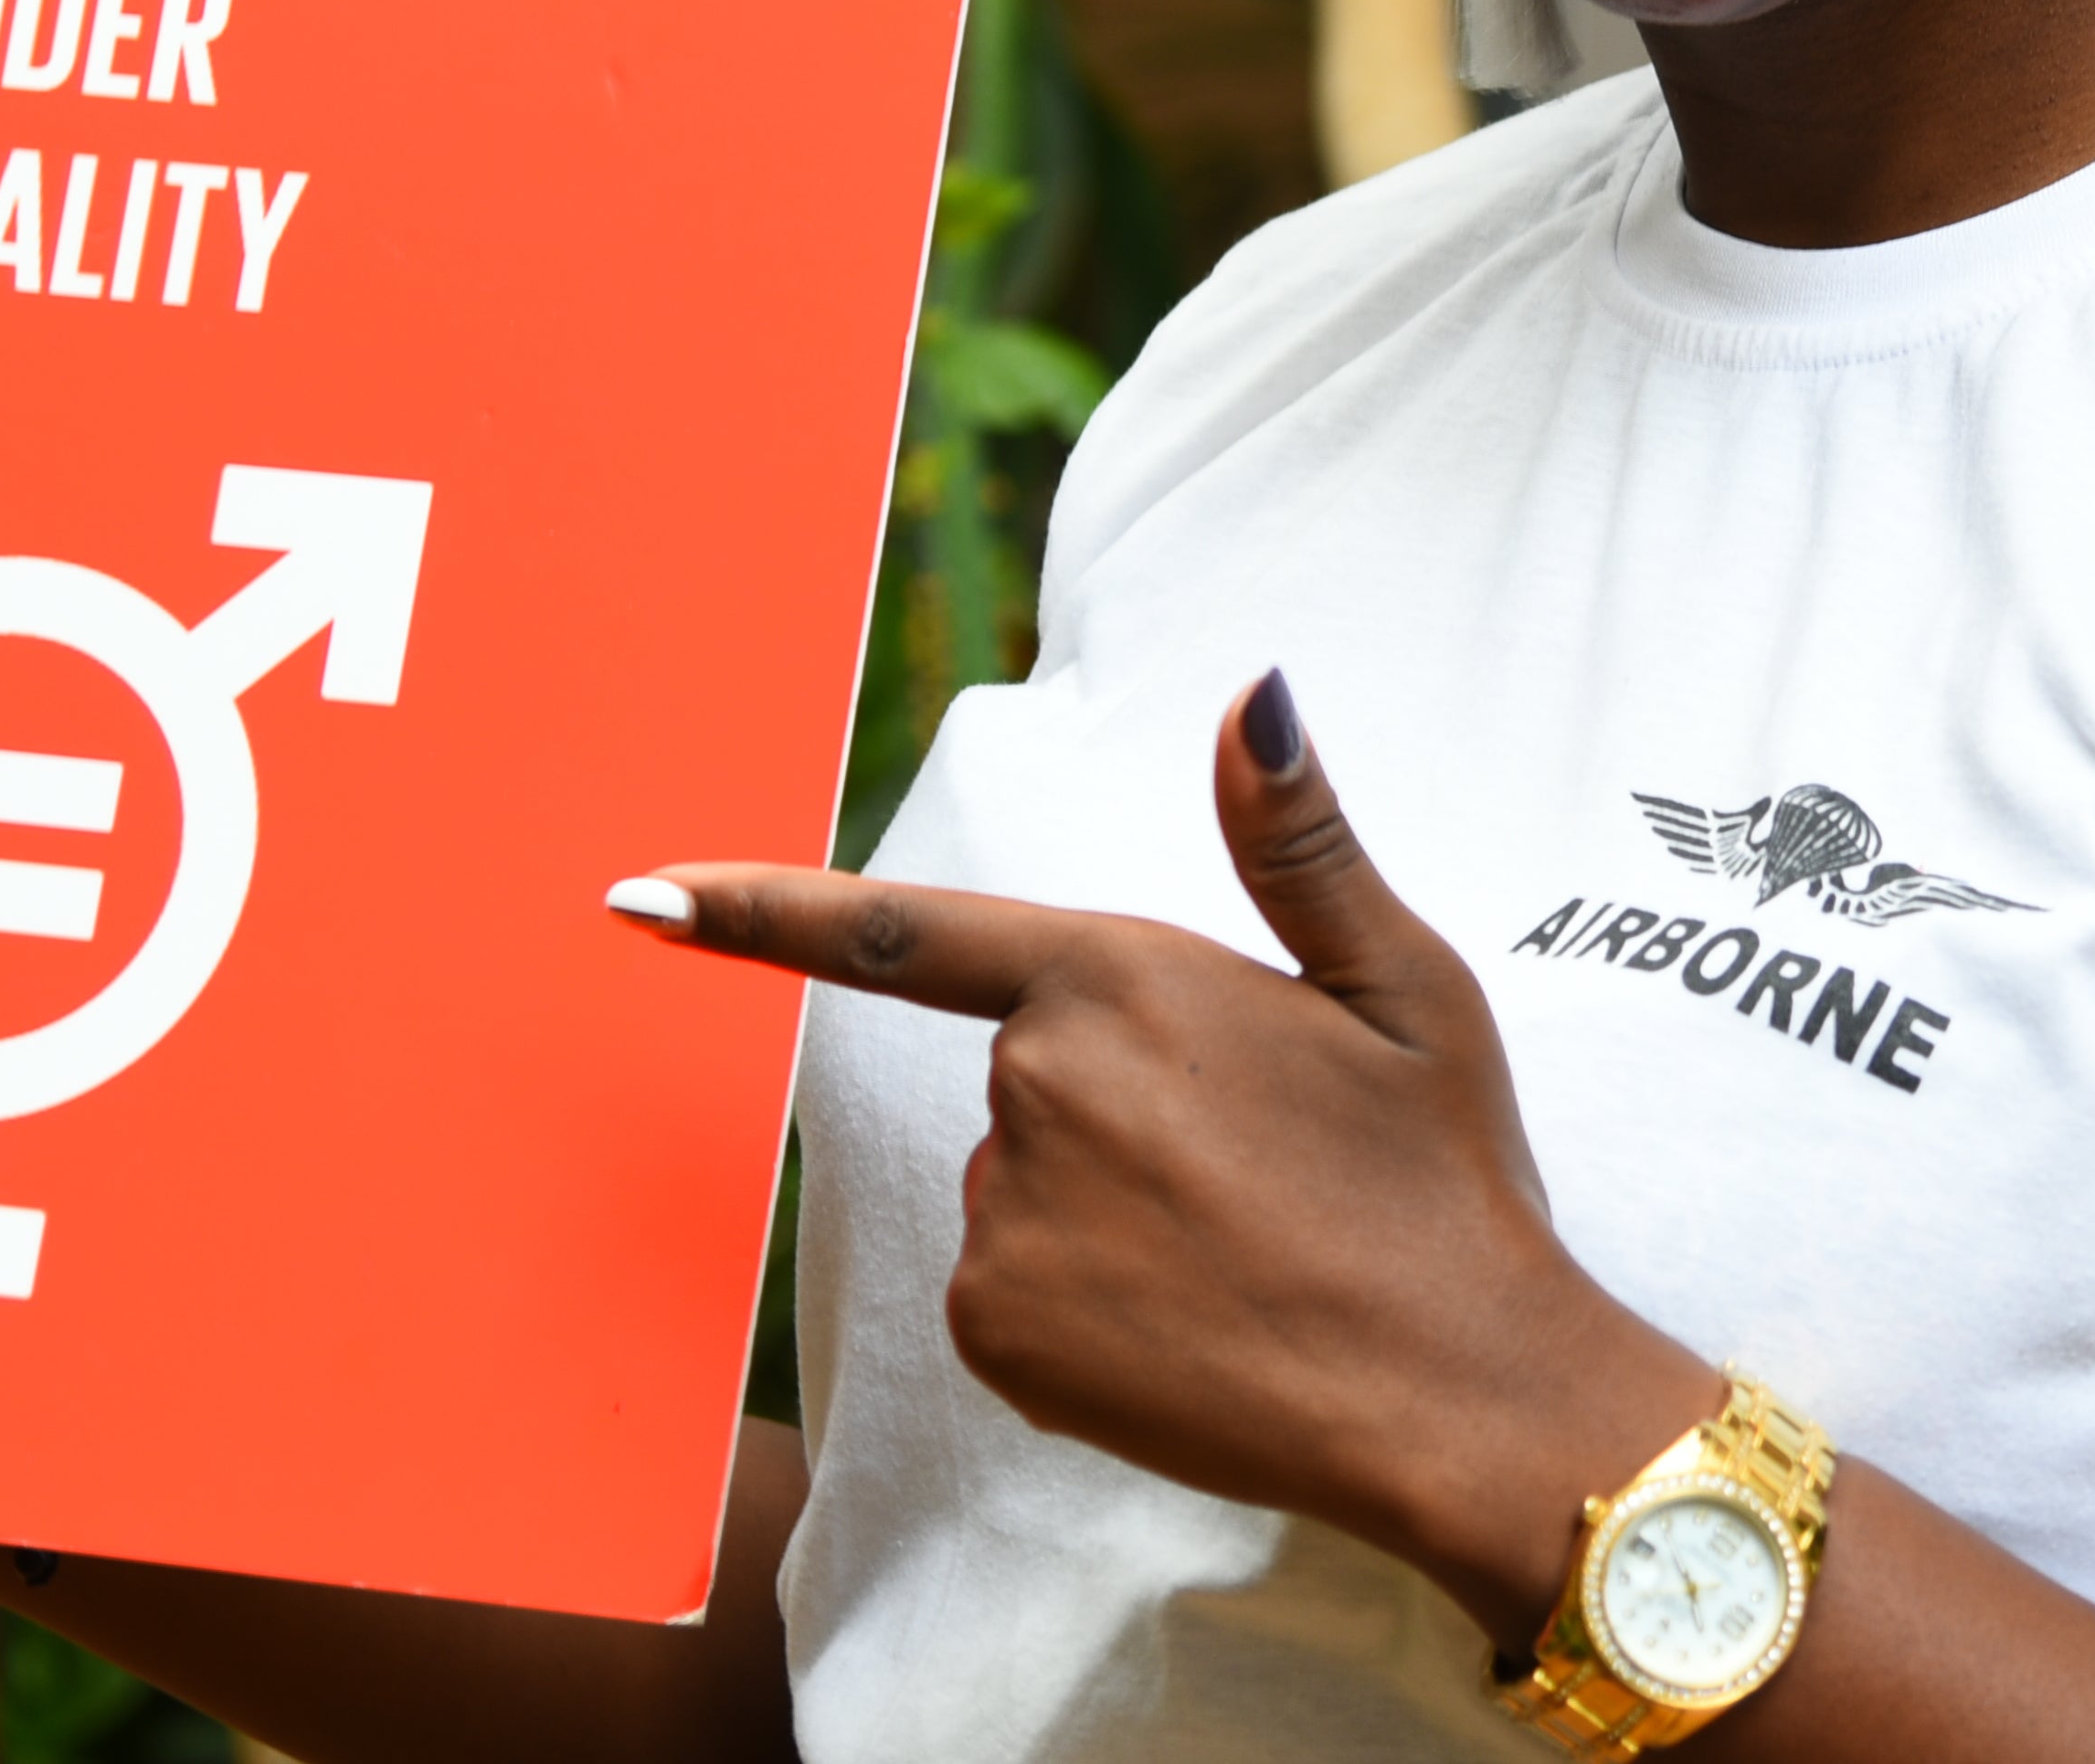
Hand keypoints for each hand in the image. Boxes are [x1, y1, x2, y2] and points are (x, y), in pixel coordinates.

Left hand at [625, 670, 1716, 1646]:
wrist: (1461, 1400)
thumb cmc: (1442, 1180)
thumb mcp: (1405, 983)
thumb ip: (1296, 840)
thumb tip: (1256, 693)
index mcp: (1120, 977)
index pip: (899, 932)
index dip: (755, 908)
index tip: (633, 896)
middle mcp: (1034, 1087)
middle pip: (1029, 1070)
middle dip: (1122, 1101)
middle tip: (1264, 1162)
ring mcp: (1002, 1216)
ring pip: (1022, 1181)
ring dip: (1107, 1207)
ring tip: (1247, 1249)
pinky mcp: (994, 1331)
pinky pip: (1012, 1285)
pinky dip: (1085, 1303)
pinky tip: (1194, 1323)